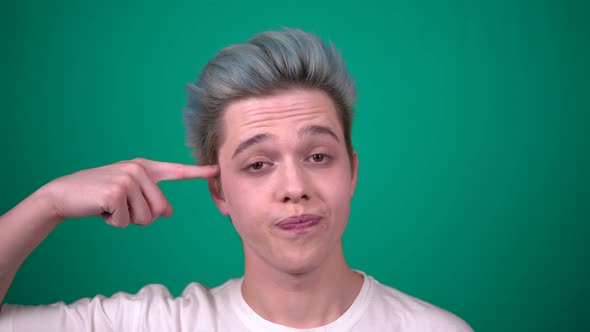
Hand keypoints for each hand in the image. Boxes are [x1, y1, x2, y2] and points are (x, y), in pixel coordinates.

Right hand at [40, 158, 218, 227]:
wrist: (65, 194)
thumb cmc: (100, 196)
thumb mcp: (127, 193)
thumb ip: (149, 198)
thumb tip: (168, 213)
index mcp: (145, 168)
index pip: (176, 171)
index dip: (198, 172)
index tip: (217, 169)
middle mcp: (139, 170)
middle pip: (161, 210)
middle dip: (142, 217)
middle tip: (121, 208)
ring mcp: (128, 179)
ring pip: (145, 218)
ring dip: (127, 220)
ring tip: (111, 206)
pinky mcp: (117, 192)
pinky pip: (127, 222)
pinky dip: (114, 222)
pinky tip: (102, 209)